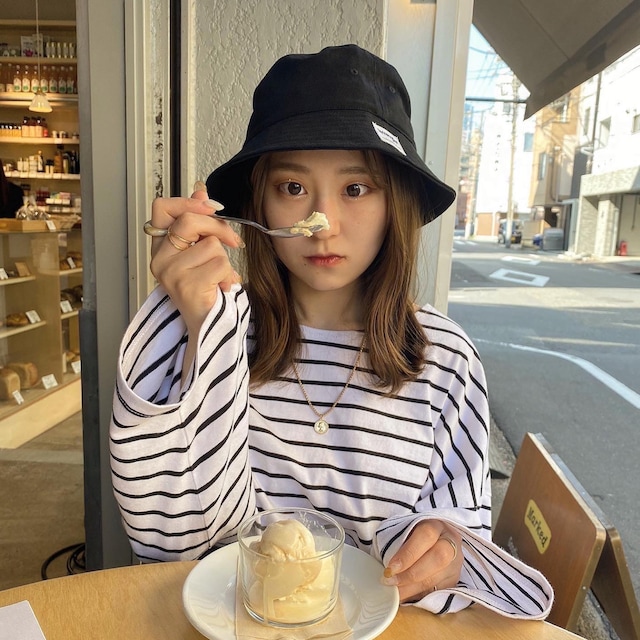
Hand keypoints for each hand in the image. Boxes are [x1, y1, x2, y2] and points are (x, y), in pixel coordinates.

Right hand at [148, 181, 244, 336]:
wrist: (207, 324)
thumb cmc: (205, 287)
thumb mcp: (200, 249)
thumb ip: (199, 221)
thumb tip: (201, 189)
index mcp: (160, 246)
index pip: (162, 207)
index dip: (188, 202)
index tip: (211, 207)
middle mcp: (160, 259)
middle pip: (190, 221)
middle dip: (218, 227)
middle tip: (233, 241)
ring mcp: (170, 273)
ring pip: (210, 245)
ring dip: (224, 260)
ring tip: (218, 276)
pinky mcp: (186, 286)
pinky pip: (219, 264)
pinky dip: (228, 274)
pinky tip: (221, 287)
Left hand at [382, 520, 462, 602]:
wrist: (432, 540)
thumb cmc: (411, 535)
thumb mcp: (405, 532)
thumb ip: (398, 544)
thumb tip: (387, 569)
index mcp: (437, 524)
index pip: (426, 536)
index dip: (408, 553)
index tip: (390, 568)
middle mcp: (451, 542)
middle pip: (438, 558)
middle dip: (411, 574)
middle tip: (391, 582)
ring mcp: (455, 563)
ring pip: (438, 579)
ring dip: (412, 589)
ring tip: (394, 593)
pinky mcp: (454, 580)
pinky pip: (437, 591)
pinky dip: (418, 595)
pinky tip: (405, 595)